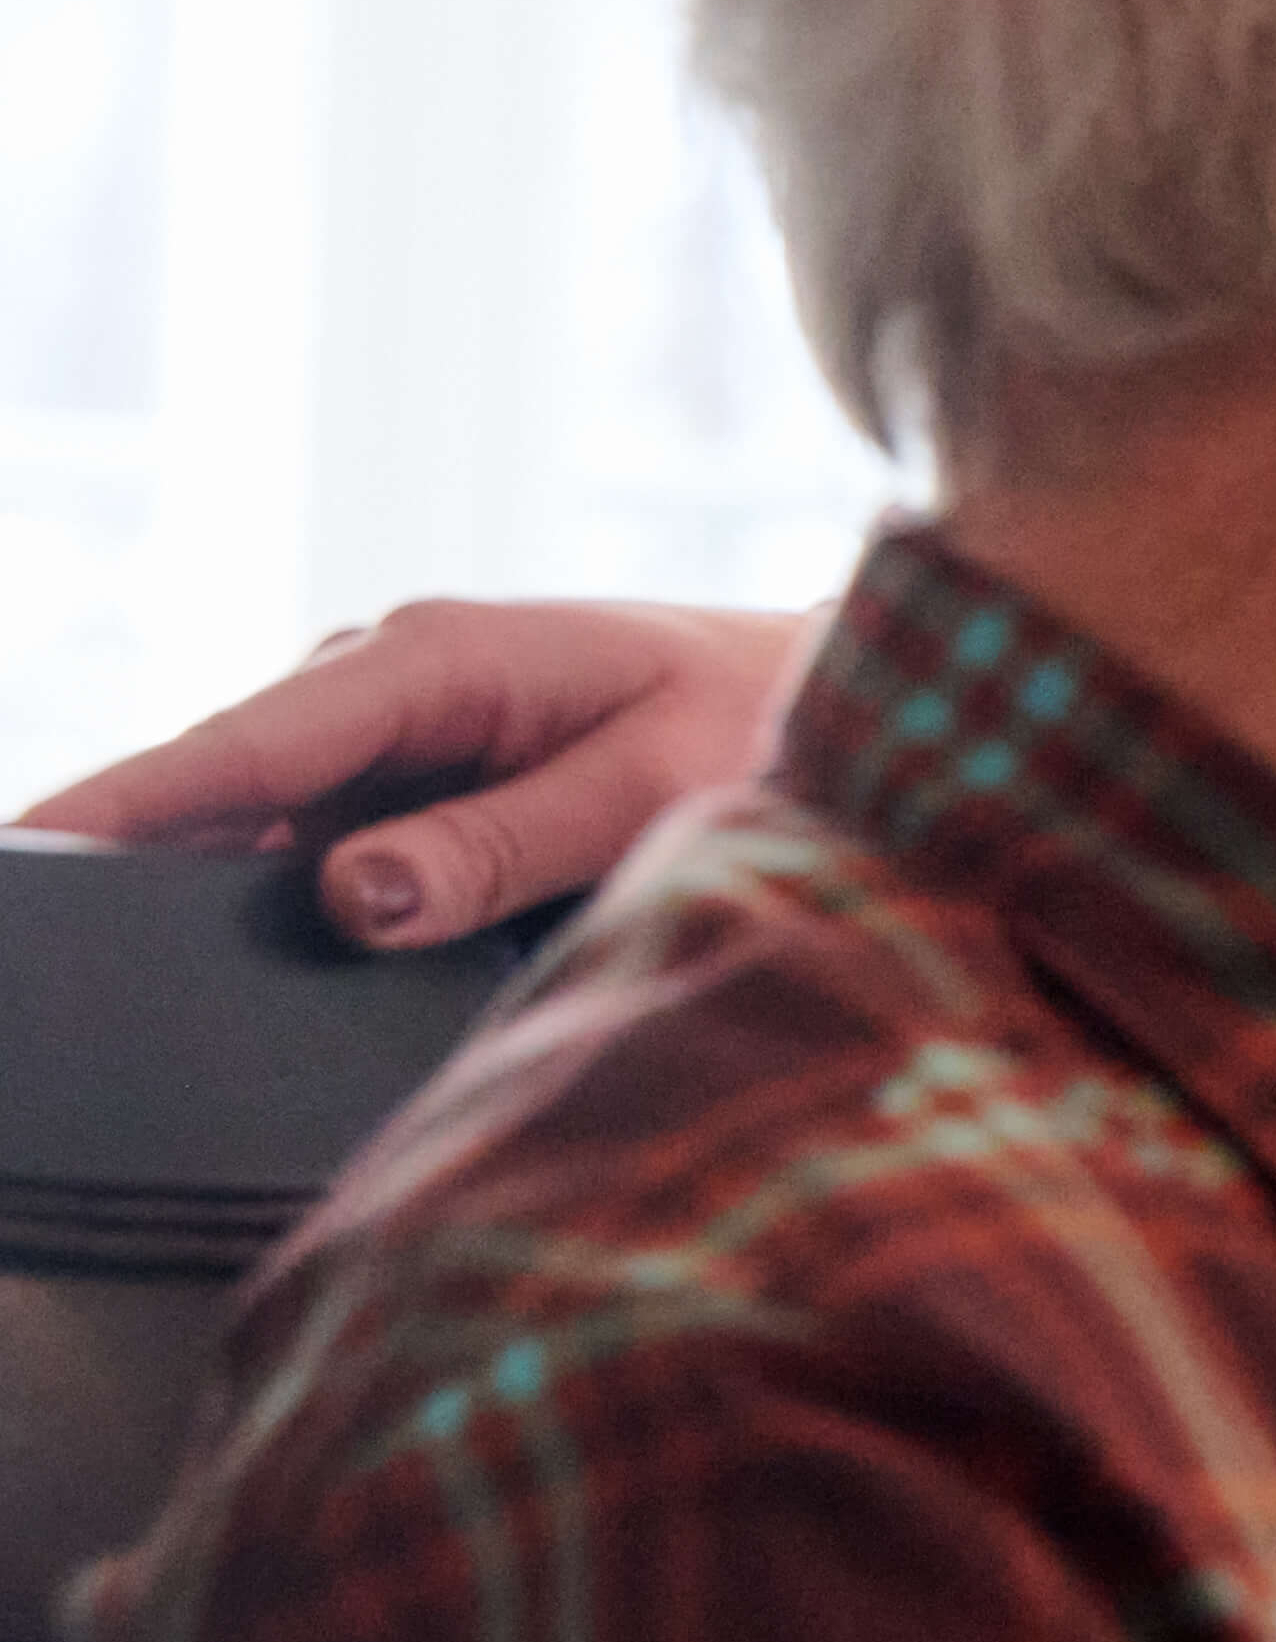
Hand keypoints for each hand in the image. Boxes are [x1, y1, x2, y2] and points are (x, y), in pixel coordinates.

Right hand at [15, 598, 811, 946]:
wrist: (830, 687)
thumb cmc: (758, 724)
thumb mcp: (649, 790)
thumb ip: (502, 844)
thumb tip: (346, 895)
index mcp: (434, 658)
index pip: (239, 744)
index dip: (118, 805)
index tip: (17, 853)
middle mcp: (388, 680)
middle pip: (219, 787)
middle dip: (123, 862)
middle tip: (46, 966)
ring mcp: (389, 729)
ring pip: (254, 823)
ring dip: (190, 892)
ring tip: (100, 983)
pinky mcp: (409, 778)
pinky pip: (310, 841)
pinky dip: (266, 898)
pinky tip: (223, 975)